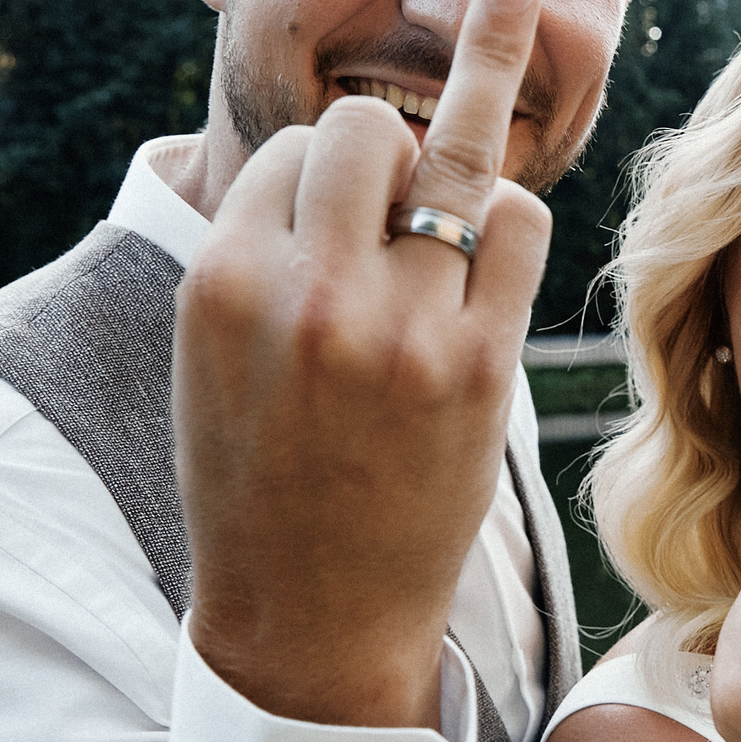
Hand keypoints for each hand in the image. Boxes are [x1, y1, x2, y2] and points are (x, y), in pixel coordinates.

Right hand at [173, 0, 552, 727]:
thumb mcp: (219, 352)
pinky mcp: (482, 367)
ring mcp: (400, 331)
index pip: (293, 148)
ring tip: (448, 217)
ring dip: (454, 182)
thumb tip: (358, 144)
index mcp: (225, 283)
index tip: (329, 226)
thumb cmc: (265, 474)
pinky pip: (521, 224)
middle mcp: (309, 296)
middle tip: (392, 215)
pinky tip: (488, 266)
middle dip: (385, 155)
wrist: (313, 613)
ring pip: (455, 160)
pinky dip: (509, 227)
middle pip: (367, 128)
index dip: (320, 174)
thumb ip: (270, 251)